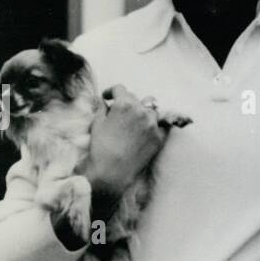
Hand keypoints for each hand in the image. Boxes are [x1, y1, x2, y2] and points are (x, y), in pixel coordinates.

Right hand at [82, 86, 169, 209]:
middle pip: (136, 99)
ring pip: (152, 109)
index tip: (108, 97)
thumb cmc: (101, 147)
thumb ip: (102, 108)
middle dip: (127, 102)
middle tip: (121, 112)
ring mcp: (153, 124)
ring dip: (144, 111)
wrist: (112, 171)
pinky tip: (149, 128)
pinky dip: (156, 124)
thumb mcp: (97, 123)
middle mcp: (142, 111)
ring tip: (137, 119)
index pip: (120, 89)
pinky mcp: (159, 138)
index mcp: (125, 104)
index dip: (112, 92)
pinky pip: (162, 125)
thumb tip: (104, 102)